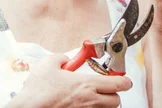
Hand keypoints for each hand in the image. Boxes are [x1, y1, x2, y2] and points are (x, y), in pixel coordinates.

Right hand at [9, 54, 131, 107]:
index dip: (125, 81)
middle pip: (116, 101)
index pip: (118, 84)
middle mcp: (89, 101)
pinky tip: (83, 106)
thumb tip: (66, 59)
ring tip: (95, 99)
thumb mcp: (48, 64)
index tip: (125, 80)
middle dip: (115, 95)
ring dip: (104, 105)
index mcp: (86, 84)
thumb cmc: (37, 92)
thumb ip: (61, 57)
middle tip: (108, 90)